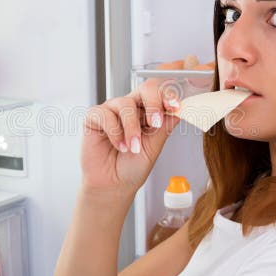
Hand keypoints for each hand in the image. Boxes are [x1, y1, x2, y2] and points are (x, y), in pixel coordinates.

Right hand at [81, 79, 180, 198]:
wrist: (113, 185)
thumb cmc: (132, 167)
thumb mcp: (154, 146)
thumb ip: (165, 126)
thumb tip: (181, 110)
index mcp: (147, 112)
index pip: (160, 94)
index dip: (168, 96)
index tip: (175, 107)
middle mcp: (131, 108)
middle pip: (145, 89)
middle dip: (154, 104)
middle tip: (155, 123)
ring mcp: (112, 110)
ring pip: (125, 104)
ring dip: (132, 128)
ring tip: (132, 147)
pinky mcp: (95, 117)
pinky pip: (105, 114)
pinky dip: (114, 132)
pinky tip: (119, 146)